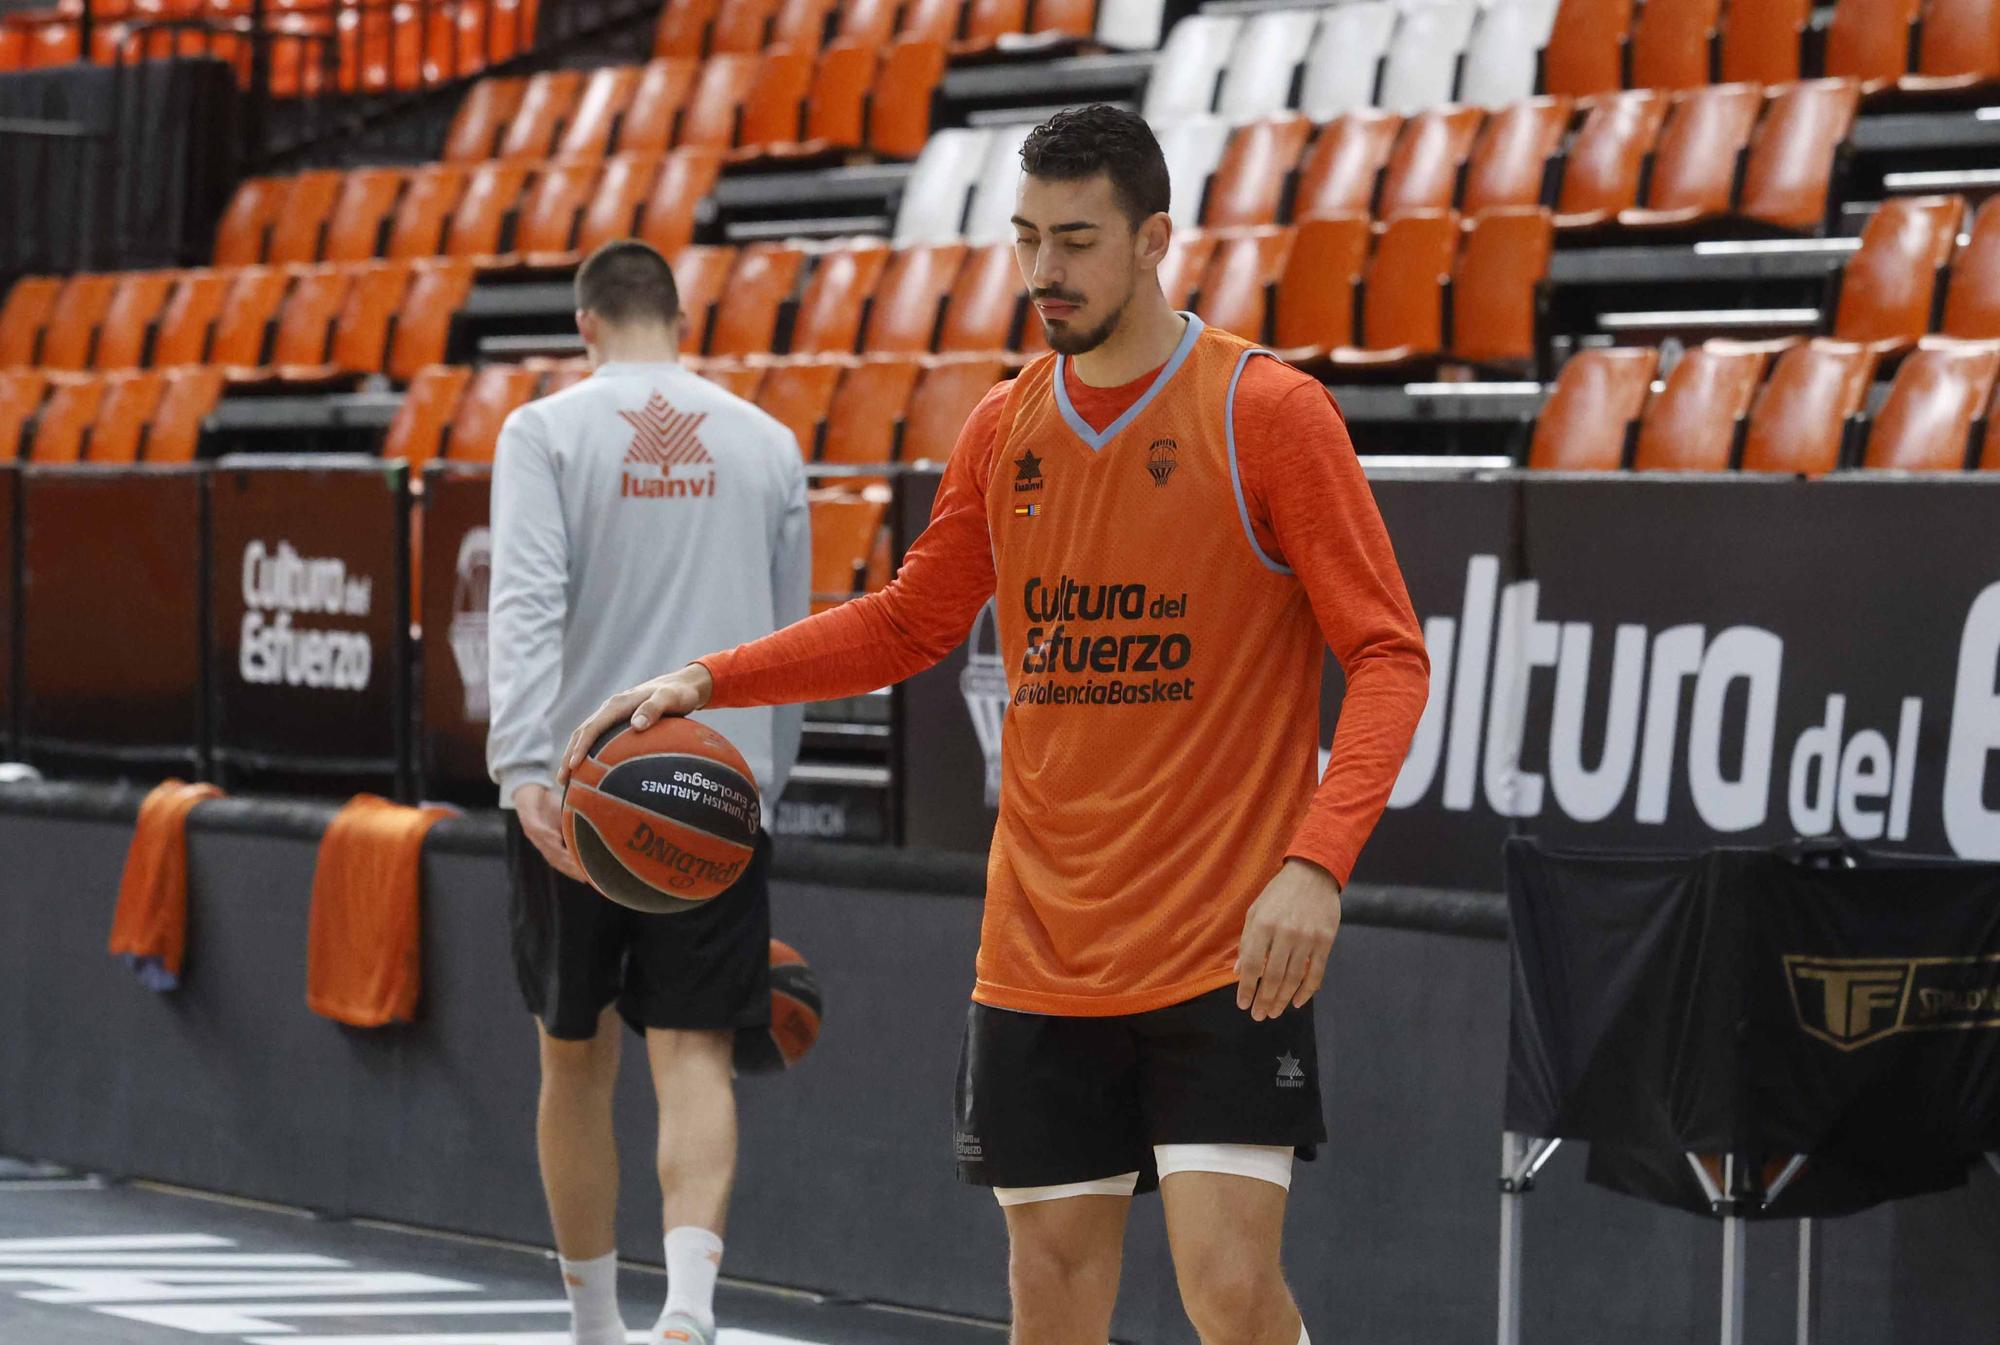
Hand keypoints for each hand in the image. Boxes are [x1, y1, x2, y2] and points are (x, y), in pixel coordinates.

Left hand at [514, 782, 586, 882]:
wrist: (529, 791)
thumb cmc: (548, 805)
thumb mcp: (566, 817)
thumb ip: (576, 825)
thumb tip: (602, 827)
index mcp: (550, 844)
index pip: (563, 861)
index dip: (574, 871)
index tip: (587, 879)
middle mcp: (542, 842)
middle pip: (555, 859)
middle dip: (569, 868)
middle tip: (583, 876)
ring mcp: (534, 832)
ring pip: (547, 847)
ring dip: (559, 855)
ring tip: (572, 862)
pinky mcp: (527, 819)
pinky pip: (536, 829)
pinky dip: (546, 835)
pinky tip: (556, 839)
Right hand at [556, 663, 713, 785]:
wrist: (683, 685)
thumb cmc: (679, 693)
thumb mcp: (671, 699)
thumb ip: (654, 709)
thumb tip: (636, 725)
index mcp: (618, 704)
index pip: (592, 727)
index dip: (581, 747)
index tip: (573, 766)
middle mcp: (610, 708)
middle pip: (582, 733)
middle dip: (569, 756)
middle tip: (563, 781)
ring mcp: (612, 716)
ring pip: (587, 736)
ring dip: (575, 756)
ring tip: (569, 781)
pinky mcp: (618, 722)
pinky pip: (599, 739)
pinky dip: (590, 754)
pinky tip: (593, 772)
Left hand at [1235, 859, 1341, 1020]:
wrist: (1313, 874)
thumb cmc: (1279, 893)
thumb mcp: (1255, 911)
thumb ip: (1246, 941)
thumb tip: (1237, 972)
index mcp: (1263, 925)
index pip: (1251, 965)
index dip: (1246, 988)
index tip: (1243, 1004)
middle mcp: (1285, 934)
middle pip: (1273, 977)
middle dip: (1264, 1000)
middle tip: (1259, 1015)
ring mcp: (1307, 939)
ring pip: (1294, 979)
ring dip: (1283, 1000)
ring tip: (1274, 1012)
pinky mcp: (1325, 942)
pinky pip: (1316, 974)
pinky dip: (1307, 992)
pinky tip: (1298, 1002)